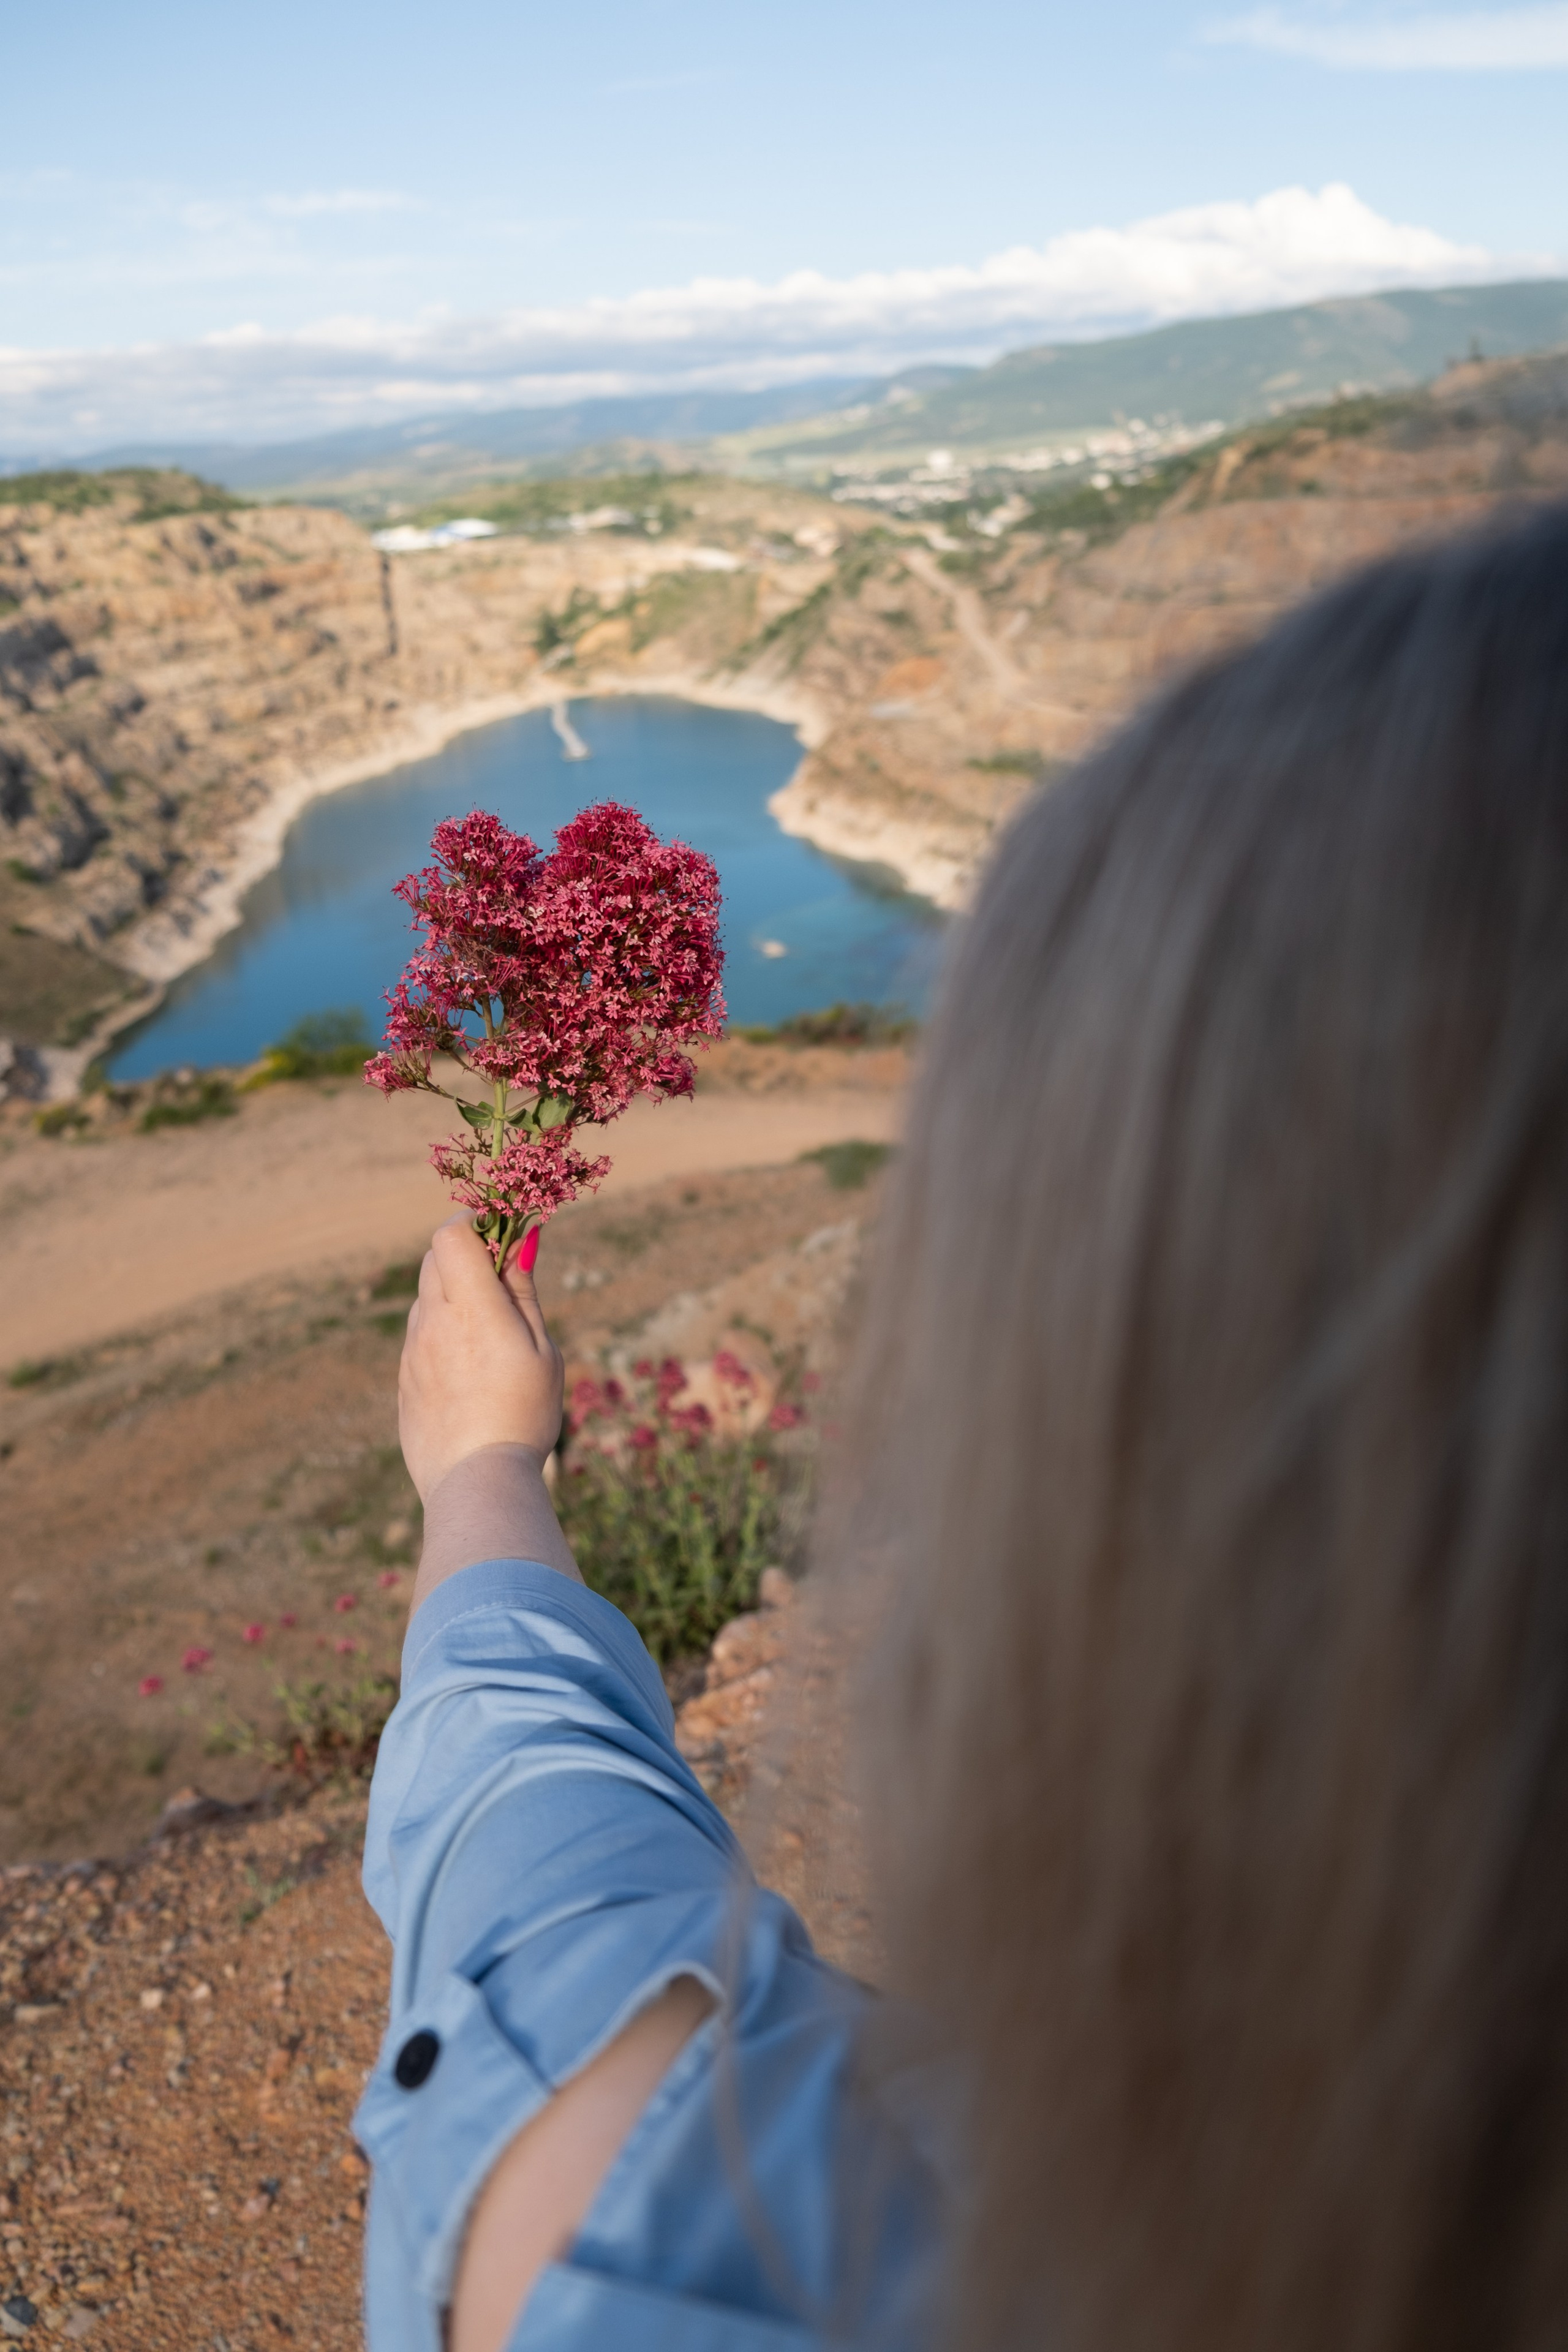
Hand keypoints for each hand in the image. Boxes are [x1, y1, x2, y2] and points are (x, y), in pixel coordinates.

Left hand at [398, 1215, 563, 1502]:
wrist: (477, 1482)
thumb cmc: (523, 1414)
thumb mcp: (542, 1350)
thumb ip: (523, 1291)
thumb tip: (520, 1239)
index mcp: (471, 1307)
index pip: (451, 1234)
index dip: (474, 1223)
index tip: (501, 1234)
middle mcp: (432, 1322)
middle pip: (434, 1258)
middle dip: (464, 1253)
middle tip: (501, 1278)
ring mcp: (412, 1352)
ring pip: (425, 1298)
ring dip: (452, 1294)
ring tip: (490, 1333)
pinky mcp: (405, 1380)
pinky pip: (420, 1337)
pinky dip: (442, 1331)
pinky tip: (471, 1368)